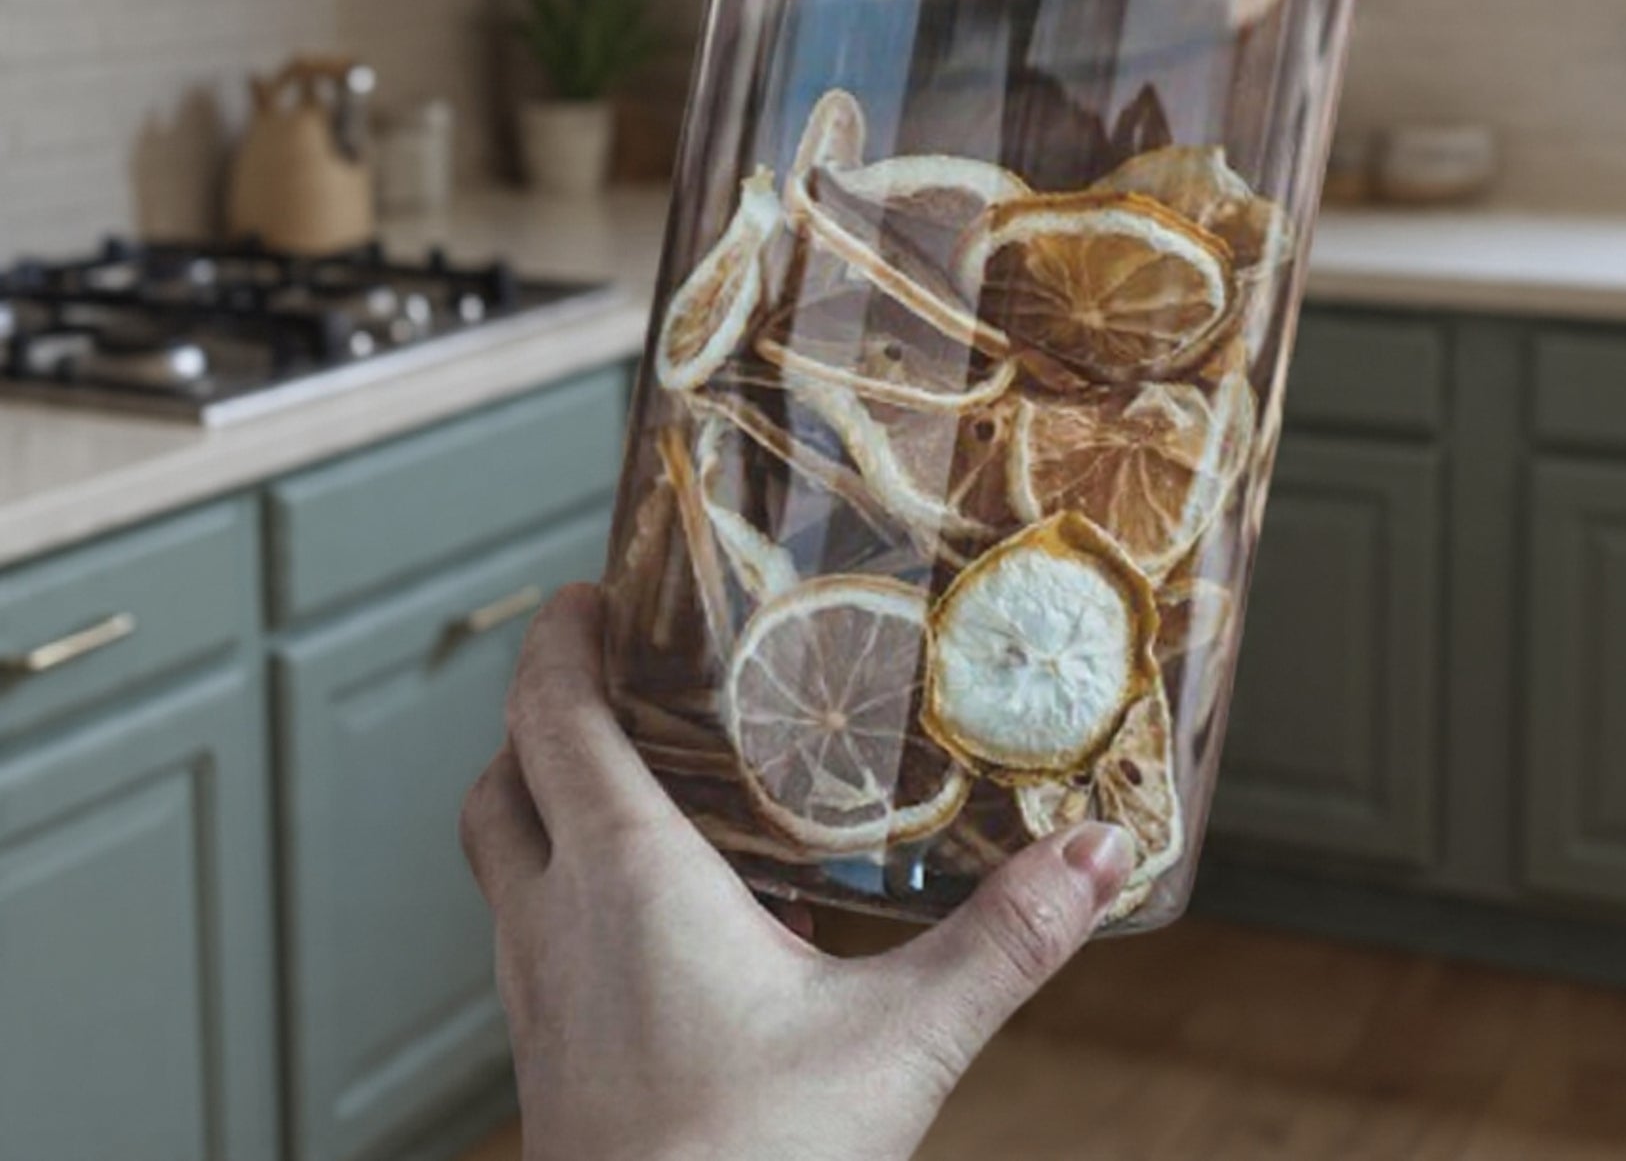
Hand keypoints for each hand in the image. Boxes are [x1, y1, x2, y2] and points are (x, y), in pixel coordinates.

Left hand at [460, 586, 1133, 1160]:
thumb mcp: (900, 1042)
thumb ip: (1003, 941)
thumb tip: (1093, 856)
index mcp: (622, 875)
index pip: (550, 714)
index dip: (559, 640)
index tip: (591, 593)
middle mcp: (555, 920)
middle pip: (504, 776)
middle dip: (544, 711)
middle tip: (615, 671)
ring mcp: (538, 996)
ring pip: (506, 857)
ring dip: (549, 798)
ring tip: (643, 779)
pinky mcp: (550, 1060)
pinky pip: (535, 932)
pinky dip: (572, 888)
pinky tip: (674, 924)